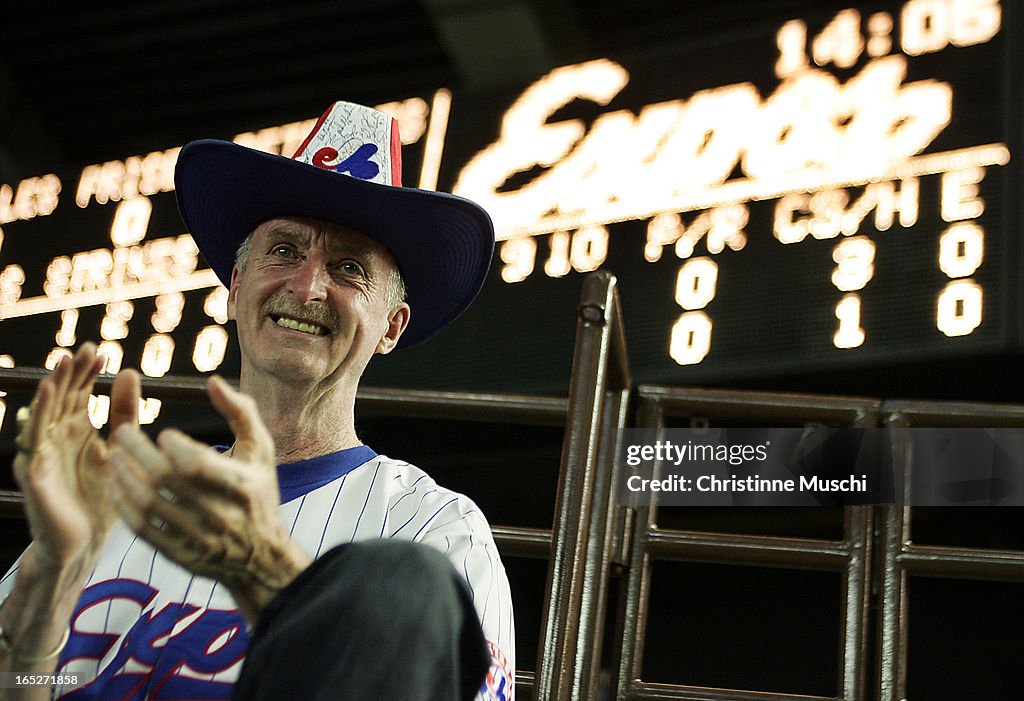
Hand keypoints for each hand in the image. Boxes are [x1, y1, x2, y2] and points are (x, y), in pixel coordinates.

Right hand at [13, 344, 138, 569]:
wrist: (83, 544)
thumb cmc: (100, 498)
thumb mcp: (119, 448)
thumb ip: (124, 413)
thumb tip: (128, 371)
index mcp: (77, 430)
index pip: (80, 393)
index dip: (88, 372)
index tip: (102, 353)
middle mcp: (57, 437)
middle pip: (62, 397)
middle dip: (73, 373)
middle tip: (85, 349)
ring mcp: (43, 452)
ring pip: (45, 412)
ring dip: (54, 386)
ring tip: (65, 363)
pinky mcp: (34, 471)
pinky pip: (34, 438)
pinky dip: (39, 414)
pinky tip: (48, 393)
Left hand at [108, 376, 310, 622]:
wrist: (261, 557)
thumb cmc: (258, 492)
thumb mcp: (261, 450)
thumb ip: (241, 412)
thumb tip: (212, 381)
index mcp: (243, 486)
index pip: (196, 463)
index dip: (173, 445)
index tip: (164, 434)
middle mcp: (221, 515)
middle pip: (166, 480)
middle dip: (137, 451)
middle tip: (122, 433)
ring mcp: (200, 539)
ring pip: (149, 504)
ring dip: (125, 476)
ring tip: (114, 456)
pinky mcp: (182, 556)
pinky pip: (143, 529)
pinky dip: (124, 505)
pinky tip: (117, 485)